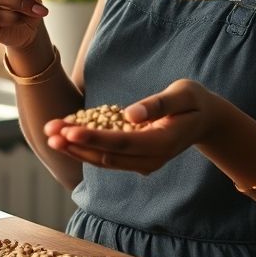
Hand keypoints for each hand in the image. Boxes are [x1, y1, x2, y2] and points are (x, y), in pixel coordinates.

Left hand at [43, 79, 217, 174]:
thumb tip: (130, 114)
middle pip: (106, 156)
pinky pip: (107, 155)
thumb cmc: (194, 101)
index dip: (94, 139)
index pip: (122, 144)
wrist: (206, 120)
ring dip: (75, 148)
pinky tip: (66, 134)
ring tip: (50, 133)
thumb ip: (159, 104)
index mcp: (162, 142)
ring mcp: (143, 162)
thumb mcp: (183, 94)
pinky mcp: (136, 158)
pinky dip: (85, 146)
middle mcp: (151, 159)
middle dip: (75, 144)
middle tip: (49, 132)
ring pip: (103, 160)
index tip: (69, 131)